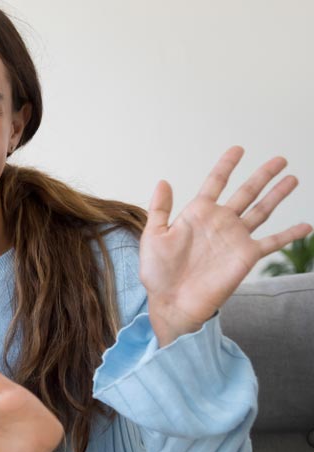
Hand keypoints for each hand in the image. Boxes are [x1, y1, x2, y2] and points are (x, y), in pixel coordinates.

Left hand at [140, 146, 311, 344]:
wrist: (172, 301)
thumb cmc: (157, 272)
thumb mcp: (153, 236)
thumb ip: (160, 208)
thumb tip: (164, 181)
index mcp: (197, 213)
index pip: (216, 182)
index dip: (227, 165)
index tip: (238, 149)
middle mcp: (220, 222)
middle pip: (246, 192)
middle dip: (262, 175)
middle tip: (280, 158)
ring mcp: (235, 238)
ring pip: (262, 210)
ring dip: (278, 195)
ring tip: (293, 178)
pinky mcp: (246, 256)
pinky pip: (273, 242)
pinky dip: (290, 234)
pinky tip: (307, 225)